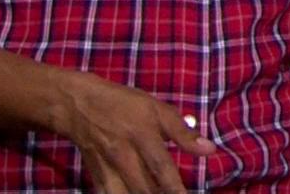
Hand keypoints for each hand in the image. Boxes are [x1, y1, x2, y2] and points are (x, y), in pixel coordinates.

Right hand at [56, 70, 217, 193]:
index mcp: (142, 134)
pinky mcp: (97, 178)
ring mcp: (107, 168)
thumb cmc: (123, 104)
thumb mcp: (156, 109)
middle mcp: (123, 155)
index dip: (175, 187)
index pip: (161, 166)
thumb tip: (209, 149)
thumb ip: (183, 132)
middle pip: (144, 188)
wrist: (79, 105)